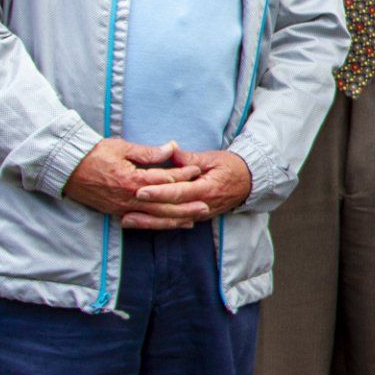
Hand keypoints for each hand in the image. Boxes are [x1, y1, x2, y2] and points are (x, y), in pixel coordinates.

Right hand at [63, 138, 205, 226]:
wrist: (65, 168)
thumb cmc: (94, 154)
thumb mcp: (122, 147)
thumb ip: (149, 152)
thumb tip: (172, 148)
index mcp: (132, 179)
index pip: (164, 179)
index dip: (183, 174)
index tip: (199, 170)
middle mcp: (129, 197)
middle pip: (164, 203)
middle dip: (186, 205)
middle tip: (207, 204)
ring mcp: (122, 207)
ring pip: (155, 216)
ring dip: (176, 218)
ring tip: (195, 218)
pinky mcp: (116, 212)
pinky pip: (142, 221)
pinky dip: (158, 223)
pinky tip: (171, 224)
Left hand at [128, 149, 252, 226]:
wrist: (249, 181)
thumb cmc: (230, 166)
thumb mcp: (211, 158)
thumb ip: (189, 157)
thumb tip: (171, 149)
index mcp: (206, 188)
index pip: (179, 192)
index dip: (159, 193)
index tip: (140, 191)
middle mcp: (203, 205)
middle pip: (172, 211)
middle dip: (148, 211)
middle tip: (125, 210)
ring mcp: (201, 214)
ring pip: (172, 221)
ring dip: (149, 222)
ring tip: (127, 220)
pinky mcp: (198, 217)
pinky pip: (176, 223)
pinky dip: (159, 224)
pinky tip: (142, 224)